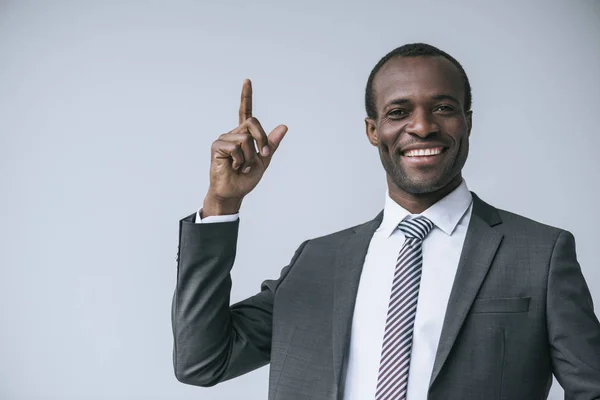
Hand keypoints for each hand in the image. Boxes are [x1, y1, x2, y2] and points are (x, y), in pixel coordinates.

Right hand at [203, 79, 287, 216]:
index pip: (245, 112)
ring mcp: (224, 139)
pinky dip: (240, 160)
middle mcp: (234, 134)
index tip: (247, 81)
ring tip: (242, 166)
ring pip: (246, 138)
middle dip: (262, 140)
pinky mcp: (217, 146)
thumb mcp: (264, 160)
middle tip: (261, 157)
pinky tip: (234, 166)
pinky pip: (236, 147)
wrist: (234, 192)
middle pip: (252, 123)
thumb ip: (271, 144)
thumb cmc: (246, 178)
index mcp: (244, 135)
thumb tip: (284, 126)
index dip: (246, 97)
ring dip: (249, 157)